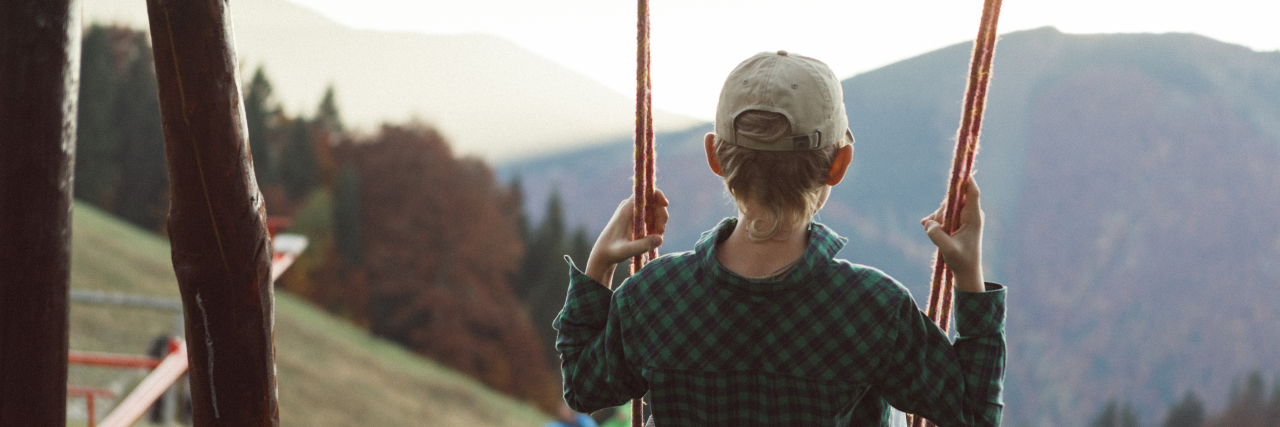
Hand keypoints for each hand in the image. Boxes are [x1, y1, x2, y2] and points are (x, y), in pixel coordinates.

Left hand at [585, 189, 668, 287]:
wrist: (602, 255)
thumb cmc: (611, 253)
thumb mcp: (625, 251)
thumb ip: (642, 246)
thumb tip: (660, 238)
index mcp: (626, 210)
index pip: (645, 193)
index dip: (657, 195)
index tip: (665, 205)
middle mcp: (630, 208)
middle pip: (654, 202)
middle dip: (661, 216)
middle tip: (660, 232)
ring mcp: (634, 214)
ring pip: (655, 211)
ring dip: (660, 223)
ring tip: (656, 238)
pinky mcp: (636, 221)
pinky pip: (652, 219)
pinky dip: (656, 227)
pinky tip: (653, 238)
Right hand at [921, 176, 984, 292]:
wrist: (966, 272)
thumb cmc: (962, 261)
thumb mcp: (948, 249)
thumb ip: (937, 235)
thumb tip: (927, 222)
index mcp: (974, 217)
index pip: (972, 192)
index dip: (966, 180)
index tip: (959, 169)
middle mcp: (970, 214)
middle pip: (953, 199)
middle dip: (942, 210)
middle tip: (939, 228)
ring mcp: (962, 218)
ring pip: (945, 207)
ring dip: (937, 218)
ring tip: (938, 235)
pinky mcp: (955, 222)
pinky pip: (942, 214)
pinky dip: (934, 221)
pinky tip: (927, 226)